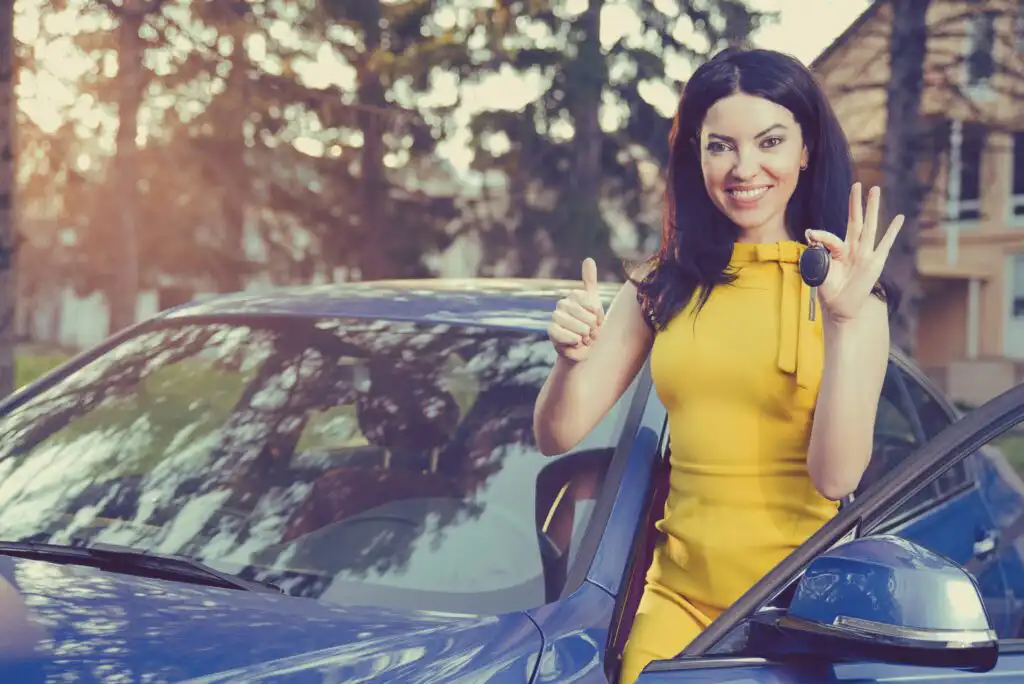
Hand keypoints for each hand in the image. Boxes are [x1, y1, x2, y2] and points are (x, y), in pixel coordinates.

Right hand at [548, 258, 604, 361]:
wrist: (583, 347)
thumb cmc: (591, 325)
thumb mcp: (595, 303)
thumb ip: (590, 281)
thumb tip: (588, 259)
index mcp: (573, 296)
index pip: (593, 304)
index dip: (598, 316)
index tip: (598, 320)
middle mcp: (562, 304)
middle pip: (586, 317)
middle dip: (593, 328)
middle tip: (591, 333)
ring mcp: (555, 317)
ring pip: (577, 327)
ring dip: (585, 336)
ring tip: (584, 338)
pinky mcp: (551, 331)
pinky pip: (565, 335)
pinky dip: (574, 341)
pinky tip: (576, 342)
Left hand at [806, 183, 903, 323]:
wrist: (840, 308)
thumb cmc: (829, 289)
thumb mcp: (818, 270)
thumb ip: (817, 252)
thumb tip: (811, 234)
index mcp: (838, 250)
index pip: (831, 237)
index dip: (821, 235)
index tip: (810, 233)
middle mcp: (853, 248)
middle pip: (856, 220)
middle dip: (856, 202)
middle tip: (858, 184)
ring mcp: (865, 254)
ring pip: (870, 226)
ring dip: (872, 208)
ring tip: (875, 190)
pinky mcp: (875, 262)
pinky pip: (885, 244)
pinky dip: (892, 231)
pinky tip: (899, 218)